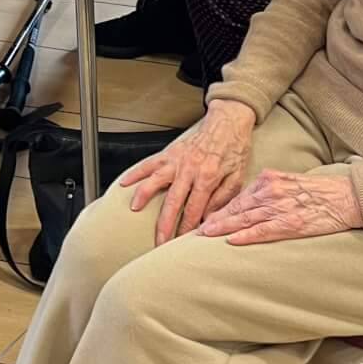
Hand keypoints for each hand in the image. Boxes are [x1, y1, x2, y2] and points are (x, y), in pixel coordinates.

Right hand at [118, 100, 254, 246]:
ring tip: (135, 210)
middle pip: (172, 201)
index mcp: (207, 177)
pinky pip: (149, 163)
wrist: (228, 121)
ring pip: (155, 180)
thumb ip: (222, 199)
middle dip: (164, 224)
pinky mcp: (170, 152)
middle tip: (158, 242)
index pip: (194, 210)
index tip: (181, 242)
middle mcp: (189, 169)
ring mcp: (177, 160)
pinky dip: (136, 172)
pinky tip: (125, 183)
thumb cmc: (235, 148)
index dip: (186, 228)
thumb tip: (208, 218)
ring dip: (143, 196)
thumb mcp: (237, 177)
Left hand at [199, 167, 361, 245]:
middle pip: (236, 207)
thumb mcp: (289, 181)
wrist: (346, 195)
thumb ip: (269, 188)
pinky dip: (245, 235)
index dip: (219, 207)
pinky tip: (231, 240)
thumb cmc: (320, 191)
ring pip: (244, 218)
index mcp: (269, 179)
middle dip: (214, 218)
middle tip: (195, 228)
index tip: (204, 216)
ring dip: (223, 227)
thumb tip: (250, 199)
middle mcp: (270, 191)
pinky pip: (263, 230)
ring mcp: (279, 207)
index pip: (238, 196)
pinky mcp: (291, 223)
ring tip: (205, 235)